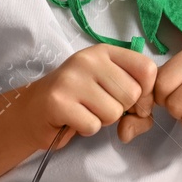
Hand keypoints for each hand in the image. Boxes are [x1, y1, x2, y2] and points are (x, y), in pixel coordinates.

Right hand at [24, 43, 156, 150]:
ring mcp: (71, 79)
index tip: (133, 102)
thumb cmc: (79, 99)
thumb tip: (146, 116)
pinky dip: (86, 129)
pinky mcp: (59, 101)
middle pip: (132, 94)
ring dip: (102, 120)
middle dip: (121, 109)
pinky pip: (93, 125)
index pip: (146, 69)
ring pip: (114, 112)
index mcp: (104, 52)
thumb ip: (137, 99)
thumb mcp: (109, 88)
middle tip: (99, 106)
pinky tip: (73, 119)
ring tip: (84, 110)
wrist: (33, 109)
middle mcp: (88, 60)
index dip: (147, 93)